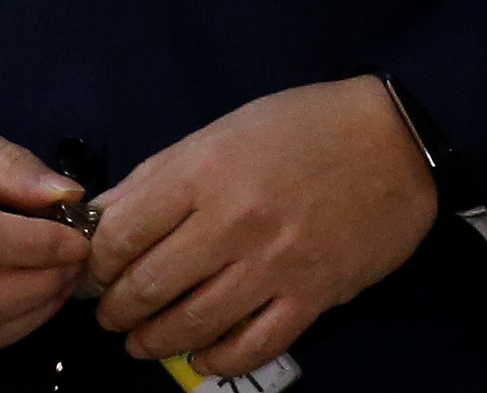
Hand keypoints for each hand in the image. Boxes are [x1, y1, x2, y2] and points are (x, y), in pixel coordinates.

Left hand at [86, 76, 437, 378]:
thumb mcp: (220, 131)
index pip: (122, 233)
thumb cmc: (302, 126)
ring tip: (140, 342)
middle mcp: (233, 222)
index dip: (96, 261)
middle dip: (118, 309)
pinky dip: (218, 360)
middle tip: (111, 314)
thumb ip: (159, 175)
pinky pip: (253, 345)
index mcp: (203, 173)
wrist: (393, 140)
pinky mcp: (312, 296)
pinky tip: (200, 358)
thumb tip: (104, 212)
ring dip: (155, 341)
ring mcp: (274, 264)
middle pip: (150, 285)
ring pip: (194, 324)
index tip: (93, 270)